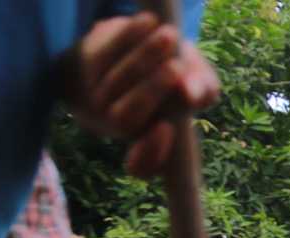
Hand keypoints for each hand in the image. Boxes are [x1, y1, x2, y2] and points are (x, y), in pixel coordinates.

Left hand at [63, 14, 221, 178]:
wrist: (124, 53)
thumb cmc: (170, 78)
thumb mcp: (195, 85)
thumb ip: (203, 90)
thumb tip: (190, 91)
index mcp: (145, 139)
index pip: (142, 165)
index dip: (150, 152)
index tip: (167, 129)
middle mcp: (115, 125)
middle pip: (126, 117)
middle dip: (151, 90)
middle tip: (176, 68)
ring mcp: (96, 95)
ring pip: (116, 80)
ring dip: (143, 56)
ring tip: (169, 35)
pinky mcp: (86, 63)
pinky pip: (106, 50)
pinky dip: (129, 35)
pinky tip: (149, 21)